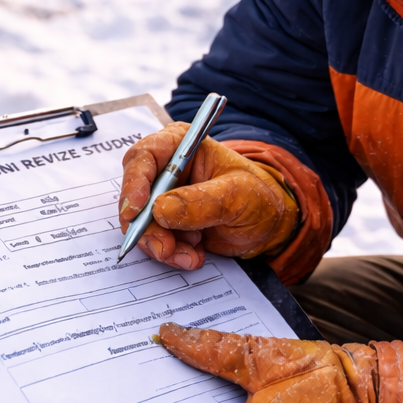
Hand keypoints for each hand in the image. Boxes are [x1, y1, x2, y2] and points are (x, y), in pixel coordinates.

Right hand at [118, 124, 298, 269]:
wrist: (268, 226)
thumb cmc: (258, 197)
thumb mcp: (238, 195)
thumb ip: (201, 202)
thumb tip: (160, 210)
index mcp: (181, 147)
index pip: (144, 158)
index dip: (134, 183)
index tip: (136, 211)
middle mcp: (166, 170)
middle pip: (135, 196)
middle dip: (146, 227)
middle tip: (165, 248)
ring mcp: (163, 199)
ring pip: (140, 224)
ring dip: (161, 245)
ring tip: (191, 256)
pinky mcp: (166, 225)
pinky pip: (153, 241)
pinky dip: (171, 254)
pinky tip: (194, 255)